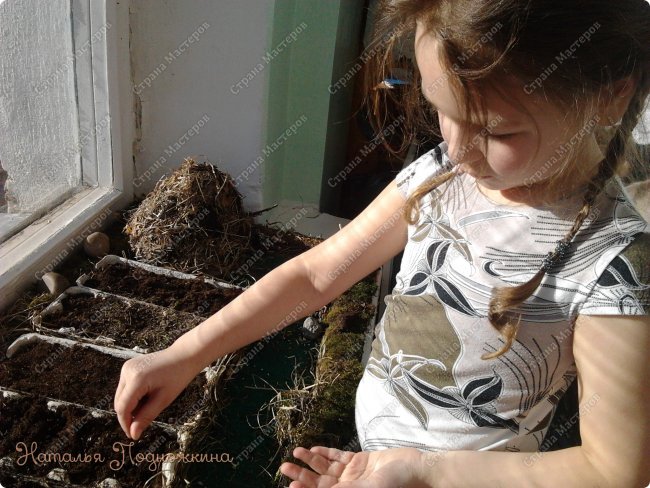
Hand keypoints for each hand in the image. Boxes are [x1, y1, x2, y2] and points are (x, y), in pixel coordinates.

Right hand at [114, 346, 198, 439]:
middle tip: (142, 424)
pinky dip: (132, 396)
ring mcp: (127, 367)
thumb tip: (133, 434)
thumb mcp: (163, 400)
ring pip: (121, 396)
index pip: (123, 408)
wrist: (184, 356)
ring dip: (130, 406)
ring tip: (149, 405)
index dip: (126, 424)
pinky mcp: (129, 367)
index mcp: (136, 379)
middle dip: (128, 416)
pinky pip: (125, 387)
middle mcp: (127, 371)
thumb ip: (146, 417)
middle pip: (119, 402)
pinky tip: (147, 396)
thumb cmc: (178, 377)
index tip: (133, 436)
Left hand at [279, 446, 425, 487]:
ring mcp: (354, 474)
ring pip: (326, 468)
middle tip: (285, 467)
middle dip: (301, 475)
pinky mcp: (361, 461)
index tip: (290, 487)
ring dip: (311, 461)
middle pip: (319, 482)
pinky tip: (314, 450)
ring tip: (296, 453)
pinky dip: (326, 453)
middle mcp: (349, 487)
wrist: (417, 469)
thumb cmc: (396, 484)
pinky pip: (339, 457)